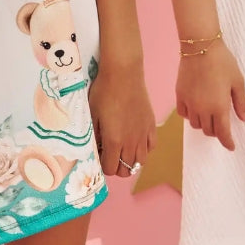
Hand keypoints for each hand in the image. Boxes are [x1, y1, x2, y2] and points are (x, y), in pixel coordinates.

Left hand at [89, 62, 156, 178]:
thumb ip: (94, 137)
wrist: (123, 73)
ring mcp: (143, 134)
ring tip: (122, 149)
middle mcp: (131, 142)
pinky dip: (144, 149)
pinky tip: (135, 140)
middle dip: (116, 166)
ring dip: (130, 160)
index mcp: (114, 141)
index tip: (100, 154)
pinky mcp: (152, 125)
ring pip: (140, 162)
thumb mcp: (92, 115)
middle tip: (109, 153)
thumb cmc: (104, 92)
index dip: (103, 165)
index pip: (110, 169)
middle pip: (126, 170)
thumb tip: (96, 150)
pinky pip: (151, 147)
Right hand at [176, 42, 244, 150]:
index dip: (227, 142)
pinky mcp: (179, 95)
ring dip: (203, 124)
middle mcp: (202, 109)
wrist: (200, 46)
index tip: (231, 146)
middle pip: (208, 131)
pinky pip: (183, 114)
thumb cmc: (223, 62)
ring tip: (209, 116)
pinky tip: (196, 108)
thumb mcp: (238, 81)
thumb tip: (244, 118)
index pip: (223, 133)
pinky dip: (190, 115)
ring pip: (195, 124)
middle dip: (216, 132)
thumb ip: (241, 102)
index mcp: (219, 108)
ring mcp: (189, 103)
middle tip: (222, 126)